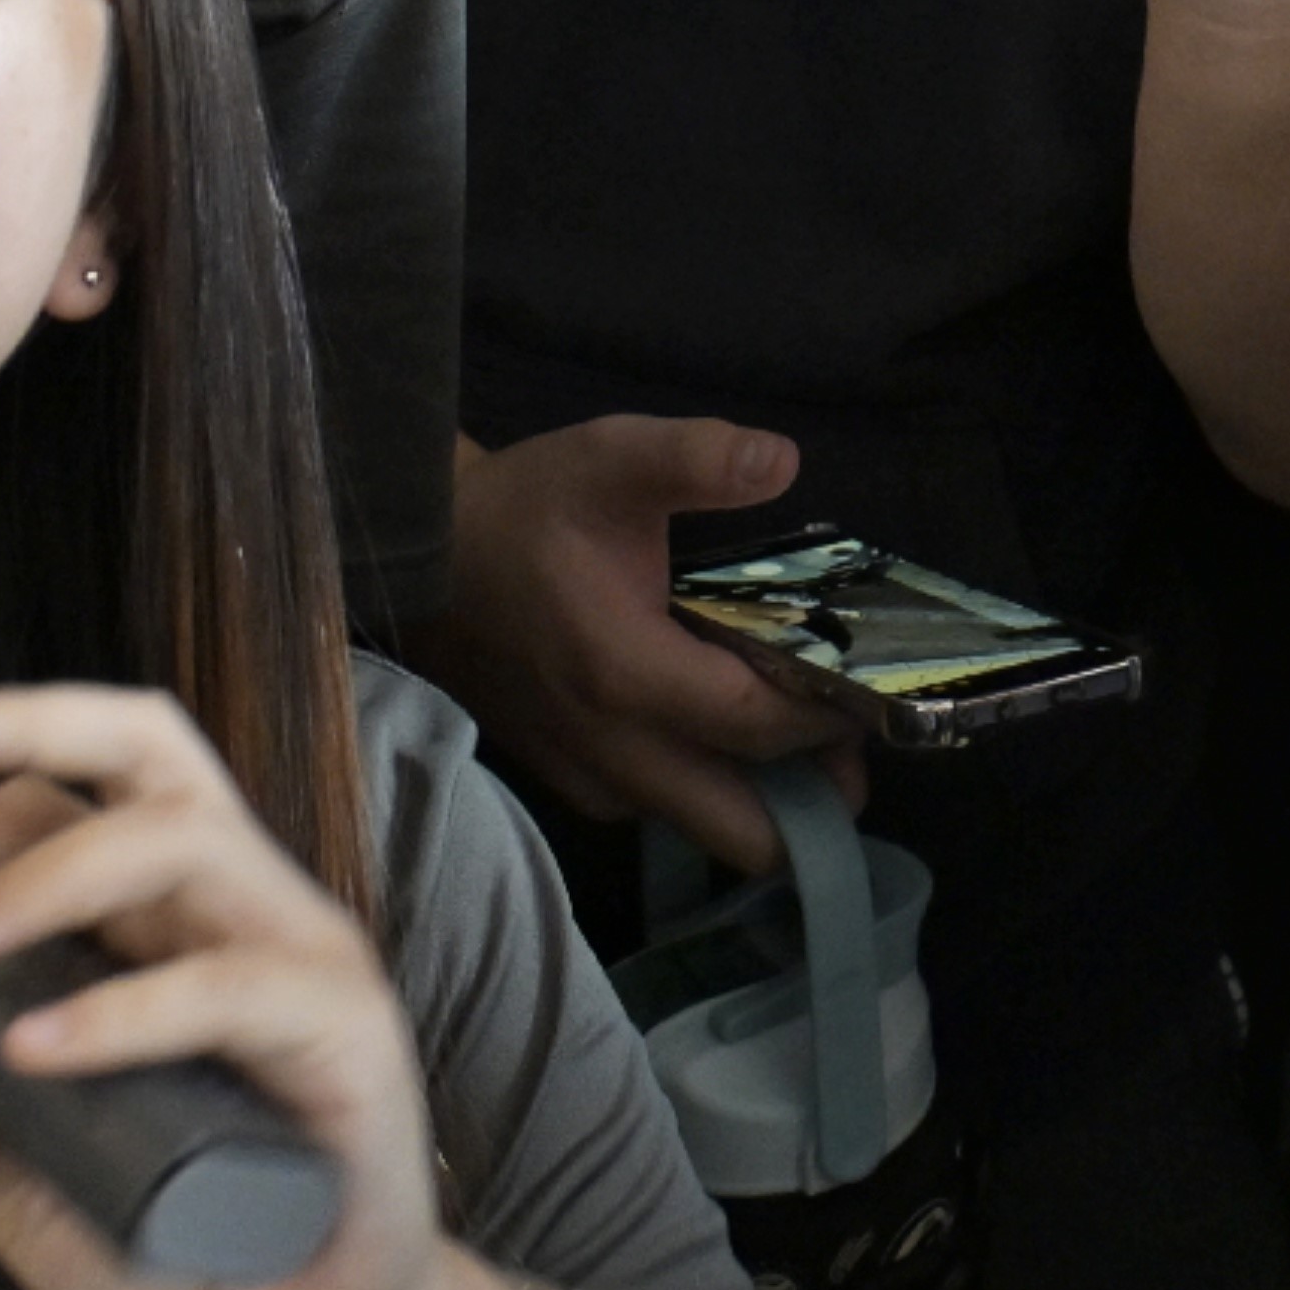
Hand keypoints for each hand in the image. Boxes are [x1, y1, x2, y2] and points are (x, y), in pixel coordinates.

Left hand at [0, 684, 455, 1289]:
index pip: (69, 788)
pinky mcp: (346, 1034)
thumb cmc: (168, 1244)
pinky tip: (35, 1050)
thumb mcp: (8, 1194)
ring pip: (183, 837)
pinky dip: (121, 1009)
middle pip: (144, 749)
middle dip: (20, 733)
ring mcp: (299, 956)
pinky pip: (232, 986)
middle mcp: (234, 904)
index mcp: (161, 913)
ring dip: (43, 880)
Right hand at [422, 416, 859, 873]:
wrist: (421, 556)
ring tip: (801, 742)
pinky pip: (661, 812)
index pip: (758, 728)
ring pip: (703, 828)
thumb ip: (697, 457)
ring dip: (763, 803)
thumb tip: (782, 460)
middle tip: (850, 757)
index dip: (827, 721)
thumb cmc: (524, 509)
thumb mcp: (610, 457)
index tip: (869, 693)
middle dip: (814, 810)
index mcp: (627, 675)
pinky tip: (728, 738)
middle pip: (744, 832)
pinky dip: (709, 791)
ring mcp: (588, 777)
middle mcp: (612, 750)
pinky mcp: (570, 782)